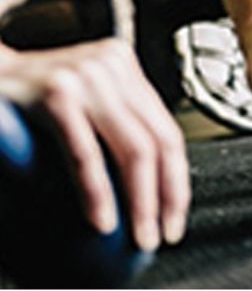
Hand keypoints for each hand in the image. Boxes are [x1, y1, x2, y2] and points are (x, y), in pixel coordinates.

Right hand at [0, 40, 188, 252]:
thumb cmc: (25, 100)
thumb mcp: (78, 102)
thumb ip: (106, 127)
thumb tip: (137, 190)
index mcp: (122, 67)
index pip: (166, 128)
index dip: (177, 179)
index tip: (174, 217)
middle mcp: (111, 66)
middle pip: (159, 139)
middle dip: (166, 196)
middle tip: (160, 235)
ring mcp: (86, 77)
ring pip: (133, 147)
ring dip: (142, 201)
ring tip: (139, 235)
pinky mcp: (56, 94)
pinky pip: (86, 152)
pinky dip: (98, 191)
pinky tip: (103, 219)